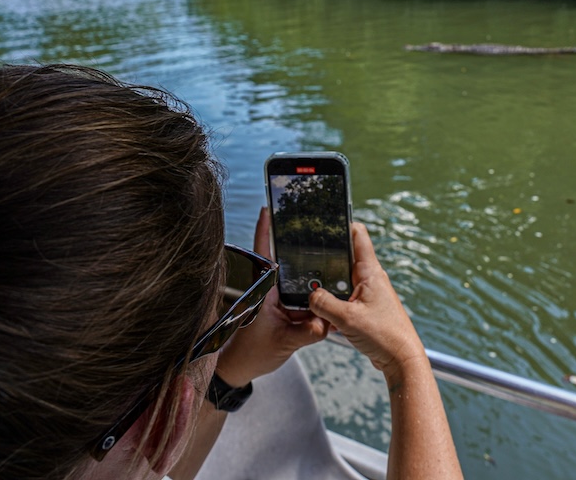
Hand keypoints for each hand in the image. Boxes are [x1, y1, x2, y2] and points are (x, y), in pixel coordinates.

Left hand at [214, 208, 328, 387]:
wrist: (243, 369)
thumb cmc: (253, 353)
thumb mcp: (283, 342)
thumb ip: (305, 333)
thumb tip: (325, 322)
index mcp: (264, 289)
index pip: (264, 254)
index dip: (265, 229)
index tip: (269, 207)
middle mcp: (272, 290)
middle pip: (286, 260)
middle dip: (300, 245)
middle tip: (317, 226)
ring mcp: (280, 300)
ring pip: (299, 280)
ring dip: (313, 274)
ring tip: (332, 260)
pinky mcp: (288, 311)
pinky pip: (305, 299)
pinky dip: (317, 297)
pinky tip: (332, 294)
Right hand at [309, 222, 427, 382]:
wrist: (401, 359)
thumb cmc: (384, 336)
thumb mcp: (346, 318)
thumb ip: (323, 303)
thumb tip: (310, 294)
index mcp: (370, 272)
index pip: (358, 235)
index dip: (342, 223)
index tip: (324, 219)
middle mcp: (370, 278)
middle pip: (344, 257)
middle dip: (326, 257)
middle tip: (306, 256)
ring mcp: (368, 293)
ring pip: (341, 280)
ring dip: (328, 285)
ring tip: (310, 287)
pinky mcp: (365, 308)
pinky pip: (343, 298)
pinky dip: (332, 302)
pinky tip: (322, 311)